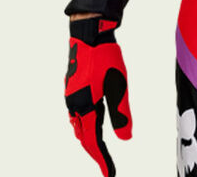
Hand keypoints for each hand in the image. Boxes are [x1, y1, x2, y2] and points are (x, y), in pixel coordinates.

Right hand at [64, 17, 131, 175]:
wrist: (88, 34)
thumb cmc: (105, 58)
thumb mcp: (119, 86)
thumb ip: (121, 114)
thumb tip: (126, 139)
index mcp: (85, 107)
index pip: (93, 142)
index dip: (102, 159)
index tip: (110, 174)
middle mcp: (73, 104)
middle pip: (83, 136)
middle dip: (94, 151)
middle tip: (105, 162)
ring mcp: (70, 94)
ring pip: (78, 124)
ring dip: (87, 137)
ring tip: (98, 146)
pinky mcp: (72, 86)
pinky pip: (76, 112)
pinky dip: (83, 122)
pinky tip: (89, 118)